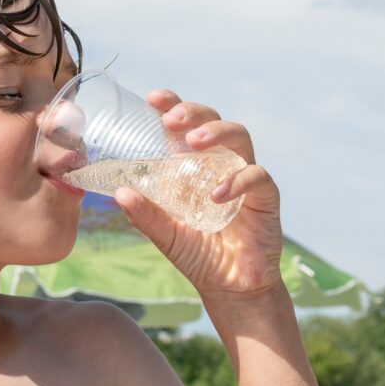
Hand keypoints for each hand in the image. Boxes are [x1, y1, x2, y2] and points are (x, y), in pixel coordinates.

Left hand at [113, 89, 283, 300]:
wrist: (231, 287)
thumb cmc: (198, 255)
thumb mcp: (165, 234)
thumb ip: (144, 214)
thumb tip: (118, 192)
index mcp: (193, 165)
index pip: (185, 125)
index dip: (173, 104)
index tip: (153, 98)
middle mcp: (220, 164)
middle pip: (214, 120)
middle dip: (194, 113)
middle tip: (171, 120)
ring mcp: (244, 176)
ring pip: (240, 137)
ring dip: (217, 133)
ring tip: (194, 143)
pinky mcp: (266, 197)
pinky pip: (257, 176)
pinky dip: (237, 180)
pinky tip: (217, 195)